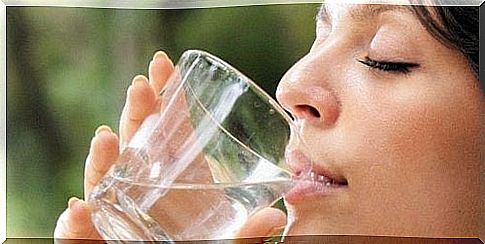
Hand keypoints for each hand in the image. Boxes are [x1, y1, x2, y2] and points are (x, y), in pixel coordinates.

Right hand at [53, 51, 285, 240]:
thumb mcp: (228, 242)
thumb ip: (246, 235)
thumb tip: (274, 218)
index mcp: (176, 182)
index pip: (169, 134)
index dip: (166, 100)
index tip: (165, 65)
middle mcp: (145, 190)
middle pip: (134, 146)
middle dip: (136, 114)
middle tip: (141, 86)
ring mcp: (119, 213)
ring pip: (104, 182)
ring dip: (101, 160)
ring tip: (105, 139)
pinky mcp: (97, 241)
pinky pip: (80, 236)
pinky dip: (73, 225)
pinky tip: (77, 210)